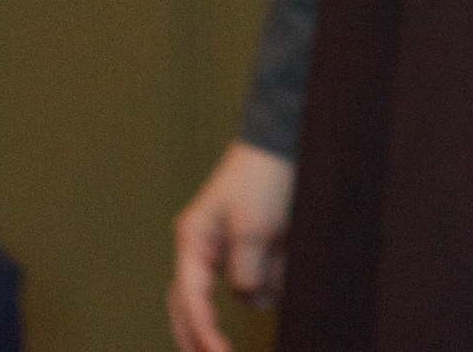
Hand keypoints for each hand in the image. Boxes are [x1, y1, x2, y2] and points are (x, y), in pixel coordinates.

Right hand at [168, 141, 293, 351]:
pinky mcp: (245, 243)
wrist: (283, 140)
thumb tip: (253, 301)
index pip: (190, 299)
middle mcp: (200, 247)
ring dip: (243, 302)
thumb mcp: (255, 228)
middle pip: (189, 304)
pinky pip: (249, 275)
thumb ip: (248, 270)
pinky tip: (276, 285)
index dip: (203, 332)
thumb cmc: (263, 177)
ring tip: (249, 308)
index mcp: (193, 242)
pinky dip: (263, 284)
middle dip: (198, 336)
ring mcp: (220, 245)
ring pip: (224, 292)